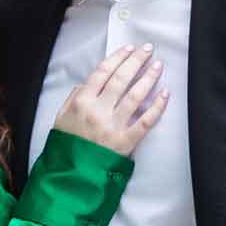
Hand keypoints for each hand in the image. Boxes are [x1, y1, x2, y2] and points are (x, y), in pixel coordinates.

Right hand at [52, 45, 167, 155]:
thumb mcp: (61, 118)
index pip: (103, 72)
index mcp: (82, 102)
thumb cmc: (66, 146)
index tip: (129, 48)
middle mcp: (99, 110)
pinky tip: (164, 94)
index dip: (118, 58)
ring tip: (158, 65)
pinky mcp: (126, 142)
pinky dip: (157, 107)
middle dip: (136, 61)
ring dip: (148, 78)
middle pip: (121, 79)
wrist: (71, 177)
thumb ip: (73, 97)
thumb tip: (86, 83)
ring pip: (135, 96)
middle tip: (148, 49)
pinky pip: (145, 121)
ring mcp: (114, 126)